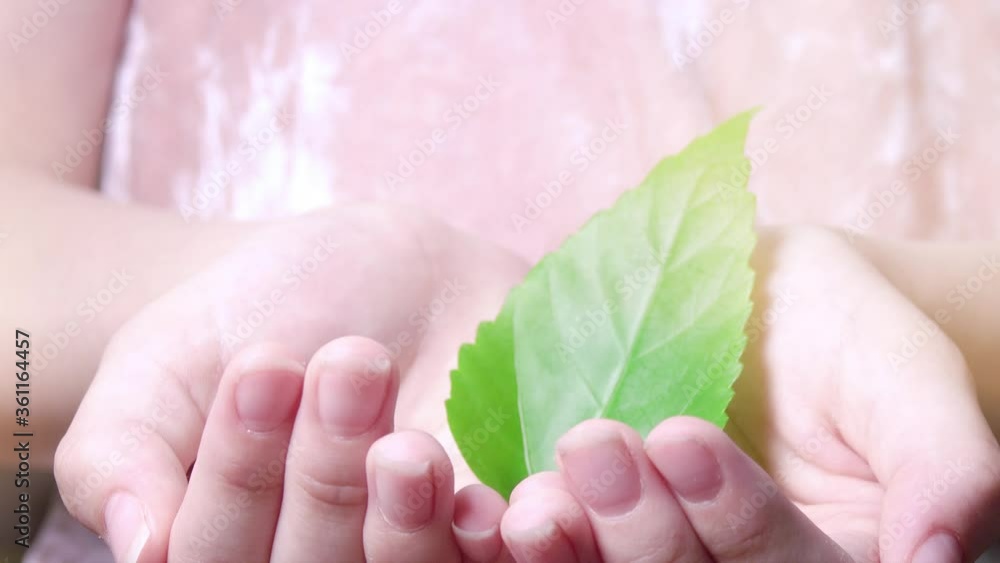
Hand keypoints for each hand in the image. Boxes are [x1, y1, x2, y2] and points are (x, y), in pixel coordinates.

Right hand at [54, 204, 525, 561]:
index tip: (263, 365)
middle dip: (326, 478)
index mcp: (236, 549)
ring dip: (416, 524)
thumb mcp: (159, 366)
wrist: (377, 270)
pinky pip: (511, 558)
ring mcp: (418, 549)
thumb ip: (122, 454)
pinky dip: (520, 543)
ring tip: (410, 448)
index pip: (223, 556)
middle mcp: (327, 562)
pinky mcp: (500, 523)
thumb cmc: (254, 318)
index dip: (239, 474)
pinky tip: (515, 501)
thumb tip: (142, 548)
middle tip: (347, 364)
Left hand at [495, 226, 999, 561]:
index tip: (684, 436)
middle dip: (643, 531)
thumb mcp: (905, 373)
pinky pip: (553, 552)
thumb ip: (942, 459)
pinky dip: (519, 539)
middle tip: (595, 444)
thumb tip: (941, 557)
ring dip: (570, 549)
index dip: (741, 520)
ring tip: (537, 489)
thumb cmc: (845, 333)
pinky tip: (487, 504)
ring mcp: (657, 555)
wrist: (757, 301)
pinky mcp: (591, 531)